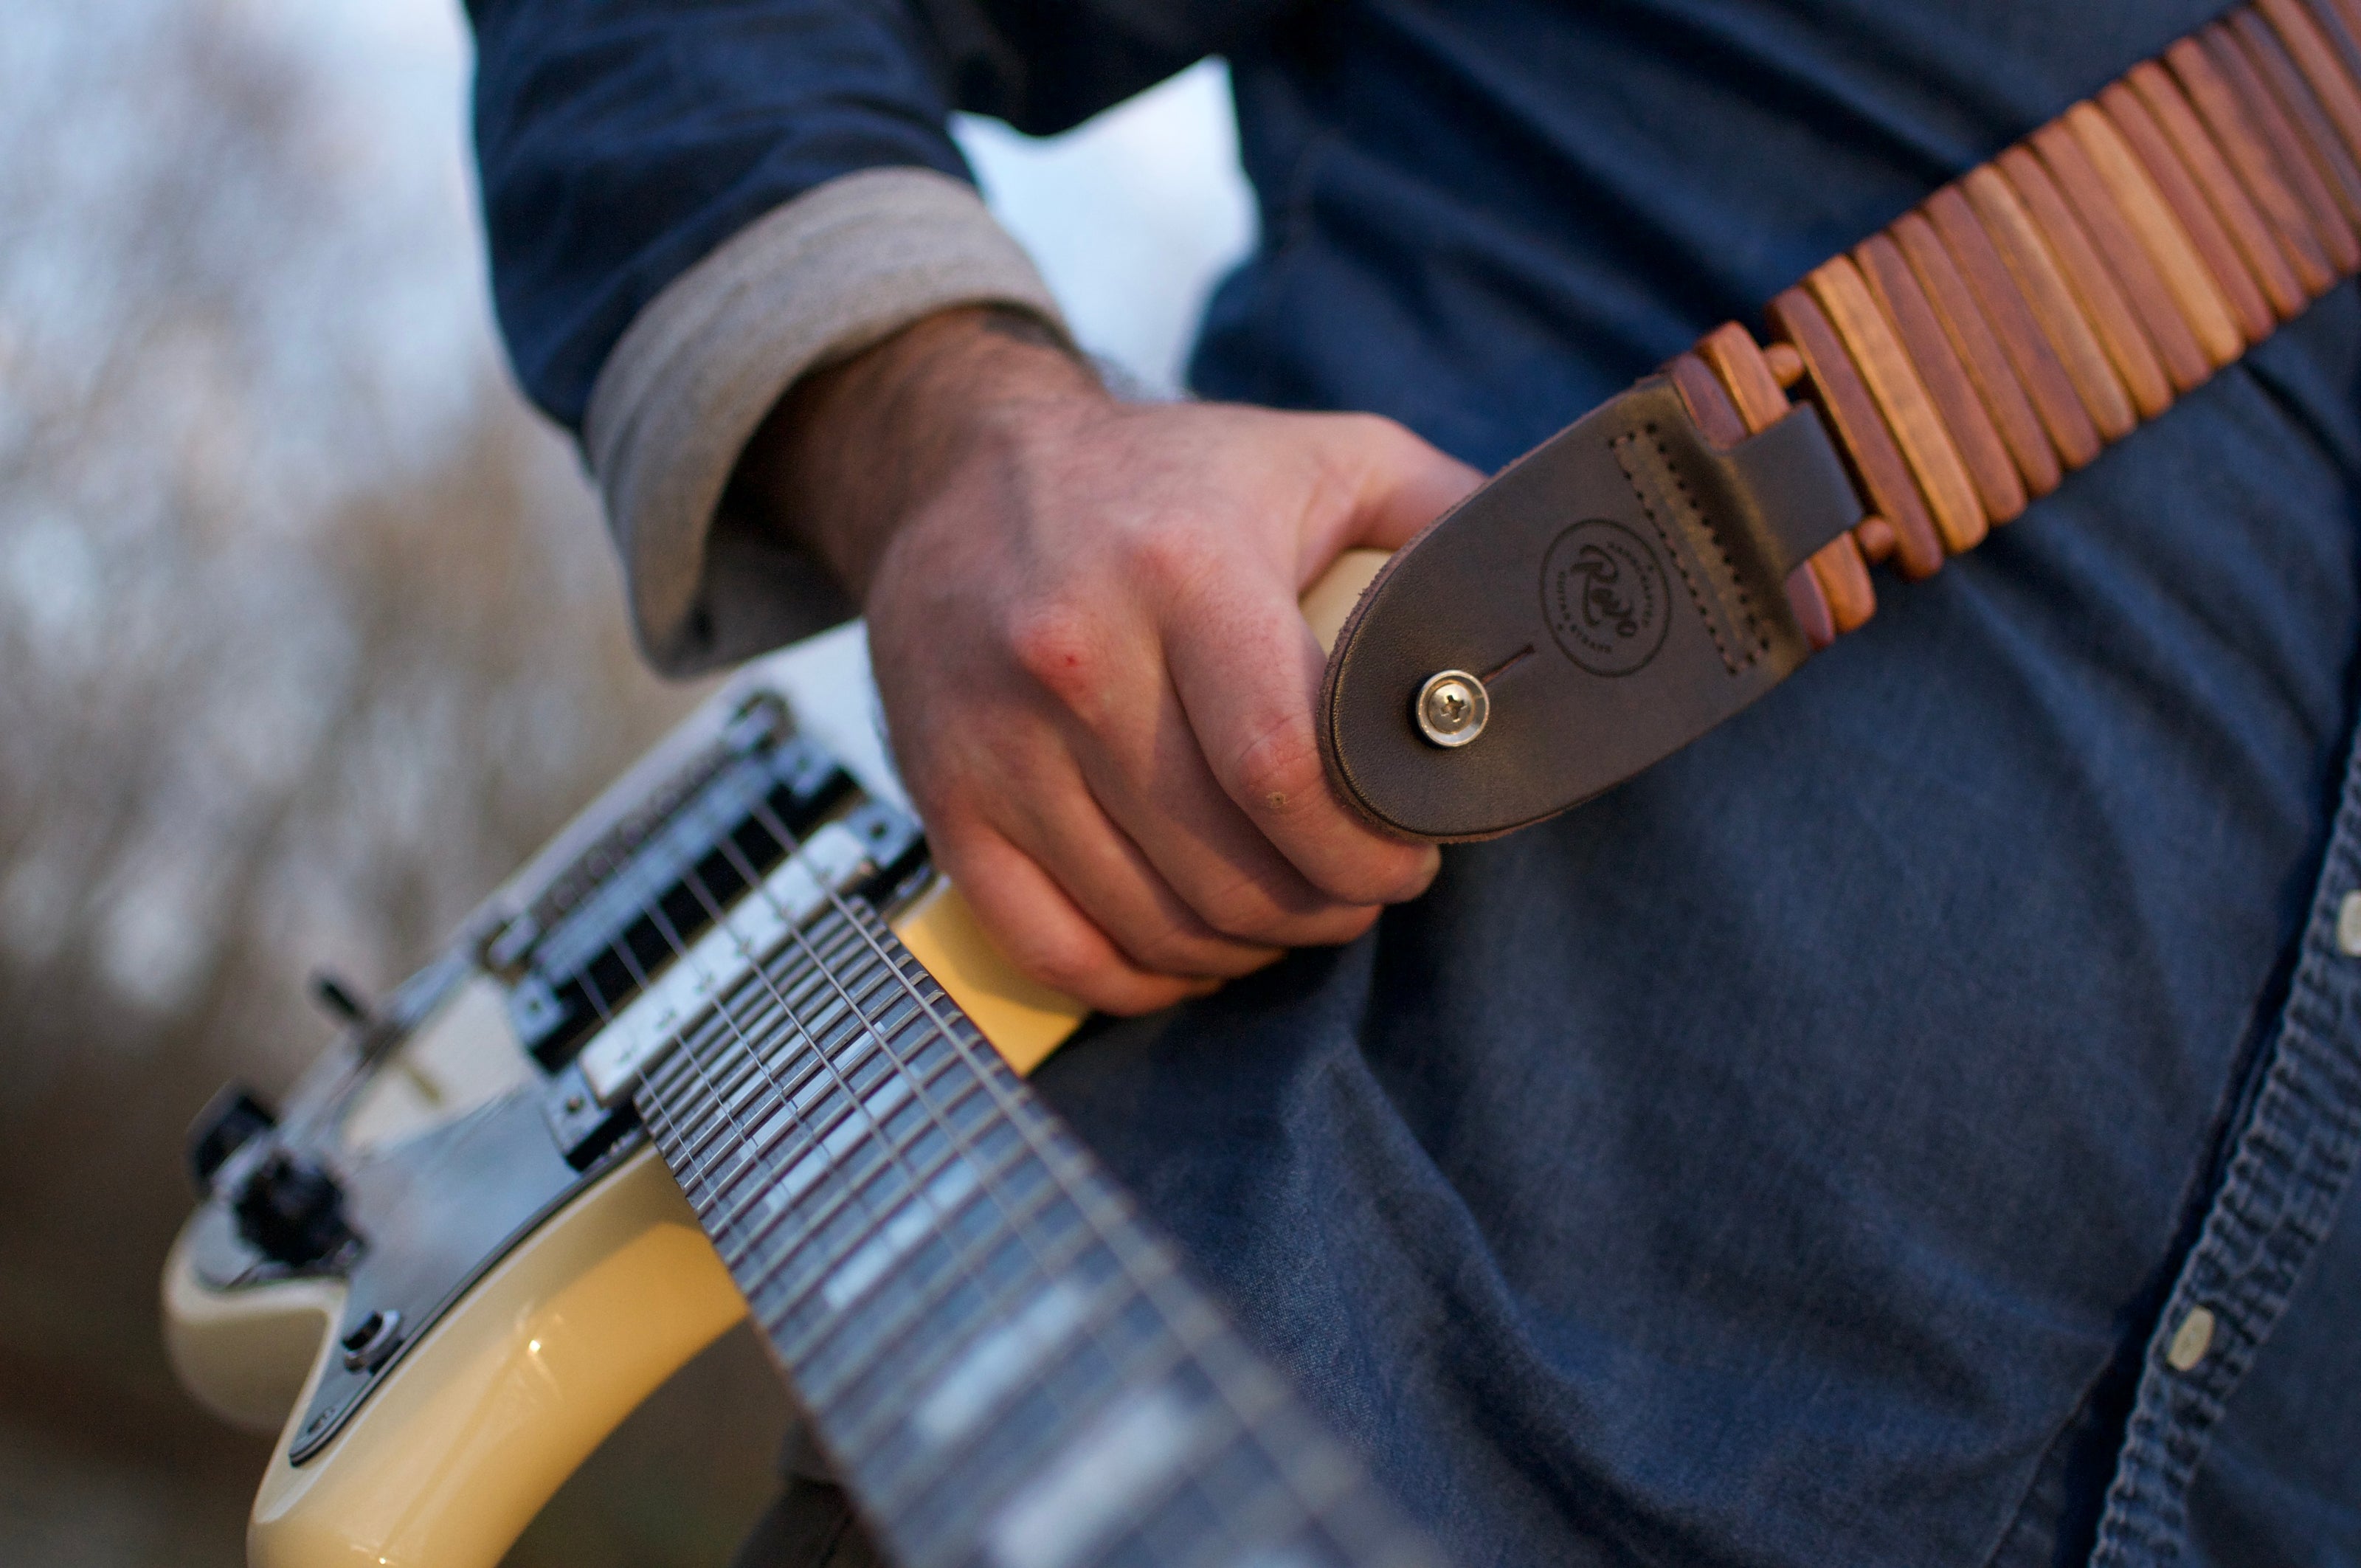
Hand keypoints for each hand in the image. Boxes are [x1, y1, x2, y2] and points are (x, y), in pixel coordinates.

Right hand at [742, 308, 1482, 1013]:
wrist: (957, 470)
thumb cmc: (1172, 478)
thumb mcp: (1325, 456)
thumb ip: (1449, 517)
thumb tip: (1550, 605)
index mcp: (1184, 567)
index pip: (1283, 770)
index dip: (1364, 850)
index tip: (1408, 860)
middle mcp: (1075, 657)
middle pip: (1225, 867)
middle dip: (1321, 907)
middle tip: (1357, 888)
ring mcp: (997, 740)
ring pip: (1149, 922)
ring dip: (1243, 947)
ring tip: (1286, 911)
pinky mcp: (945, 798)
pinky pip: (1053, 947)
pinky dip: (1139, 979)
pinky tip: (1189, 946)